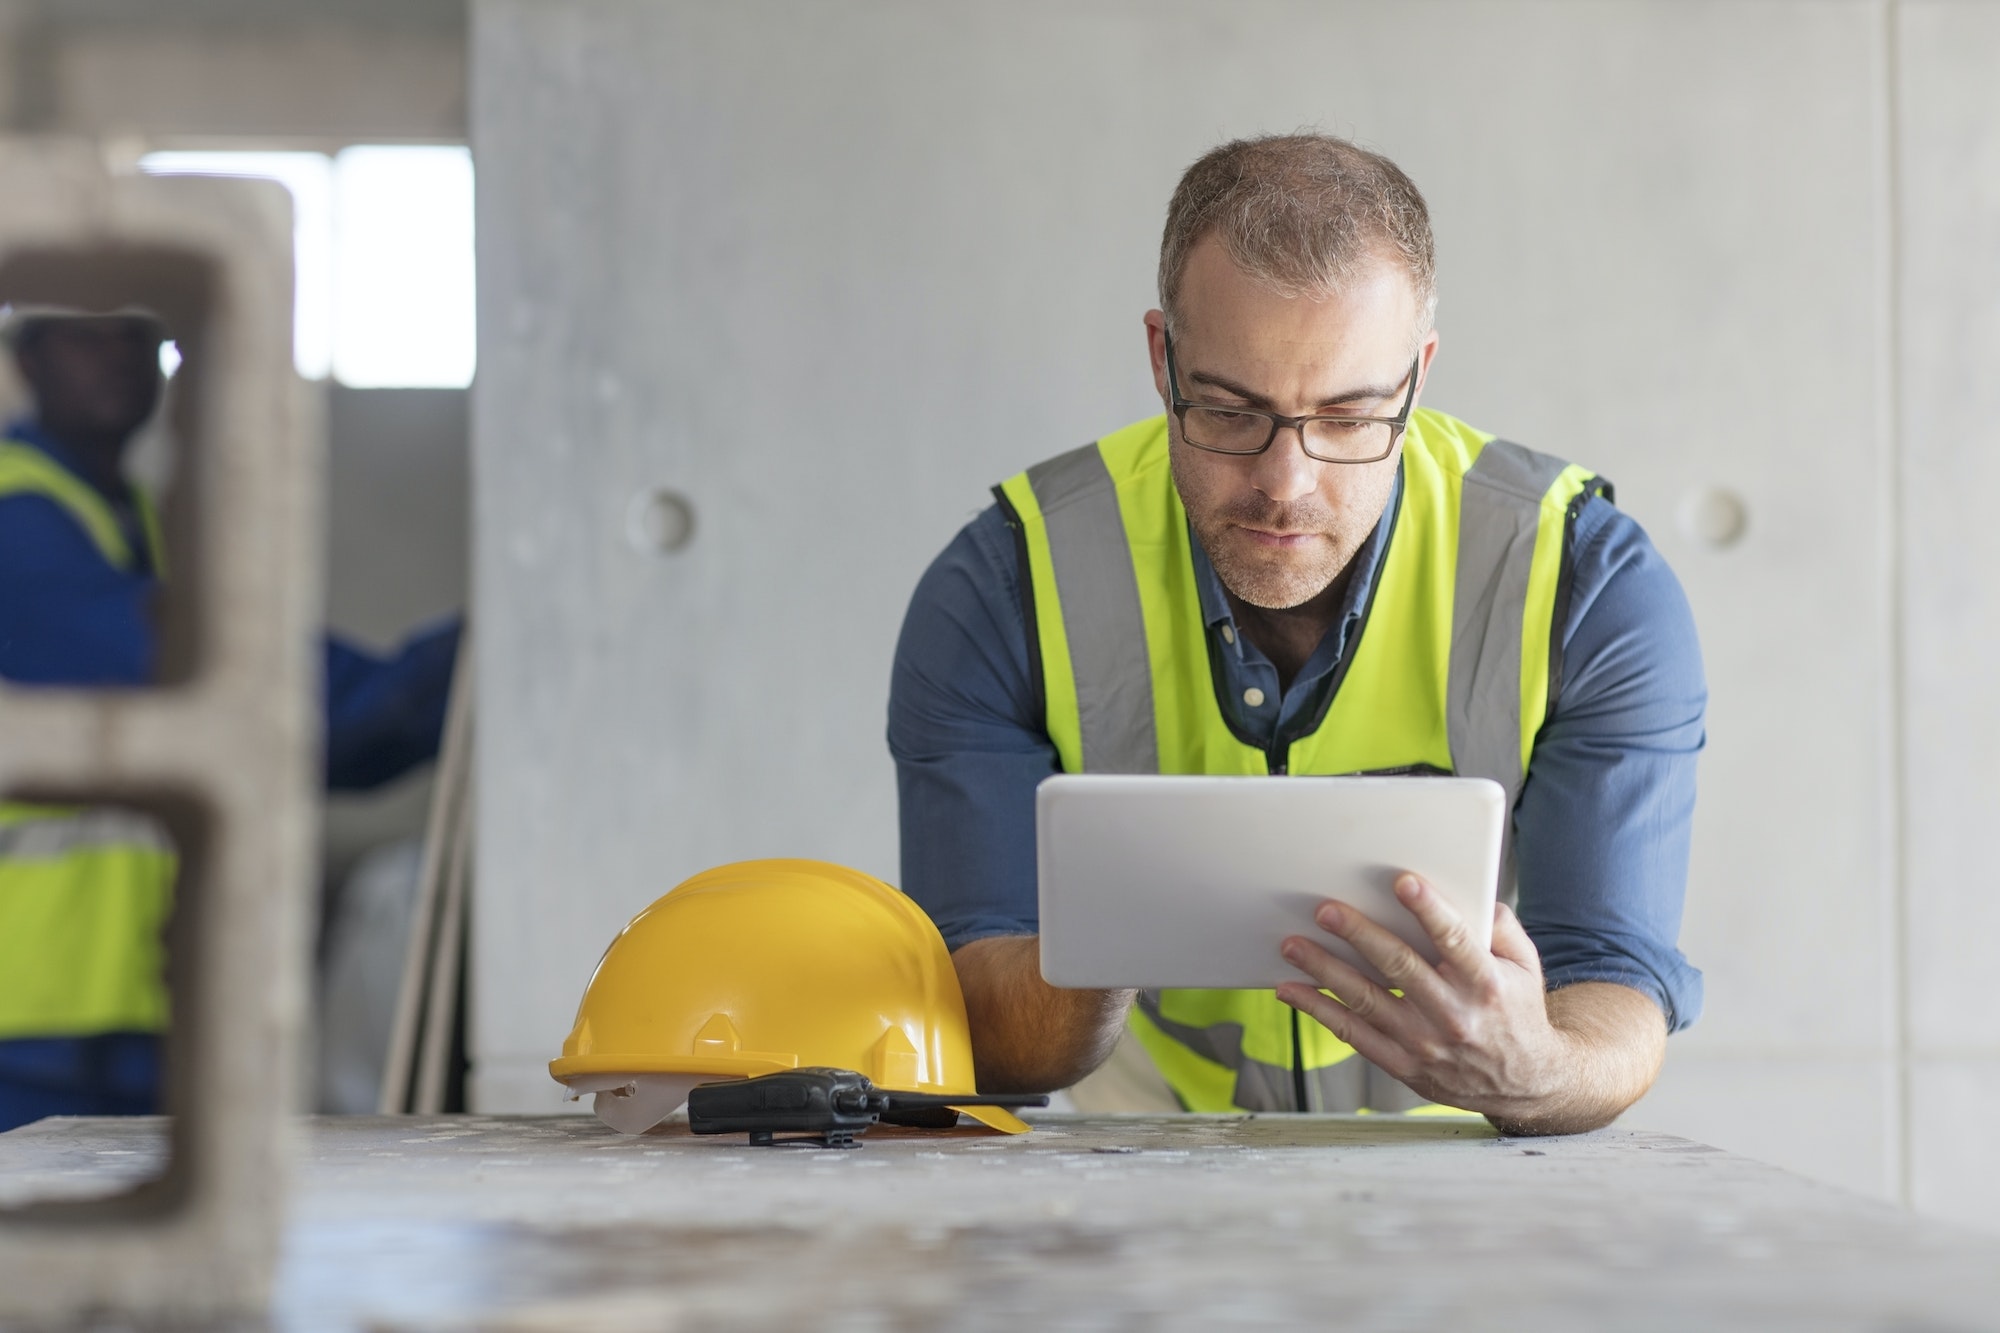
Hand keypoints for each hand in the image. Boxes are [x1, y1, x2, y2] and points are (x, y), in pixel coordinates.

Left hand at [1274, 873, 1570, 1120]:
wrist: (1526, 1084)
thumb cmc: (1518, 1012)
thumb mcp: (1526, 966)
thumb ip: (1500, 926)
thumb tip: (1471, 893)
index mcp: (1485, 984)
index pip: (1455, 941)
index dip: (1429, 911)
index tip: (1403, 882)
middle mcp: (1454, 1015)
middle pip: (1399, 967)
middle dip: (1359, 934)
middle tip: (1326, 909)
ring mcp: (1425, 1044)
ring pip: (1366, 1001)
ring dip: (1324, 969)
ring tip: (1293, 945)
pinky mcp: (1403, 1065)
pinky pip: (1353, 1035)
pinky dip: (1319, 1010)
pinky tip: (1293, 990)